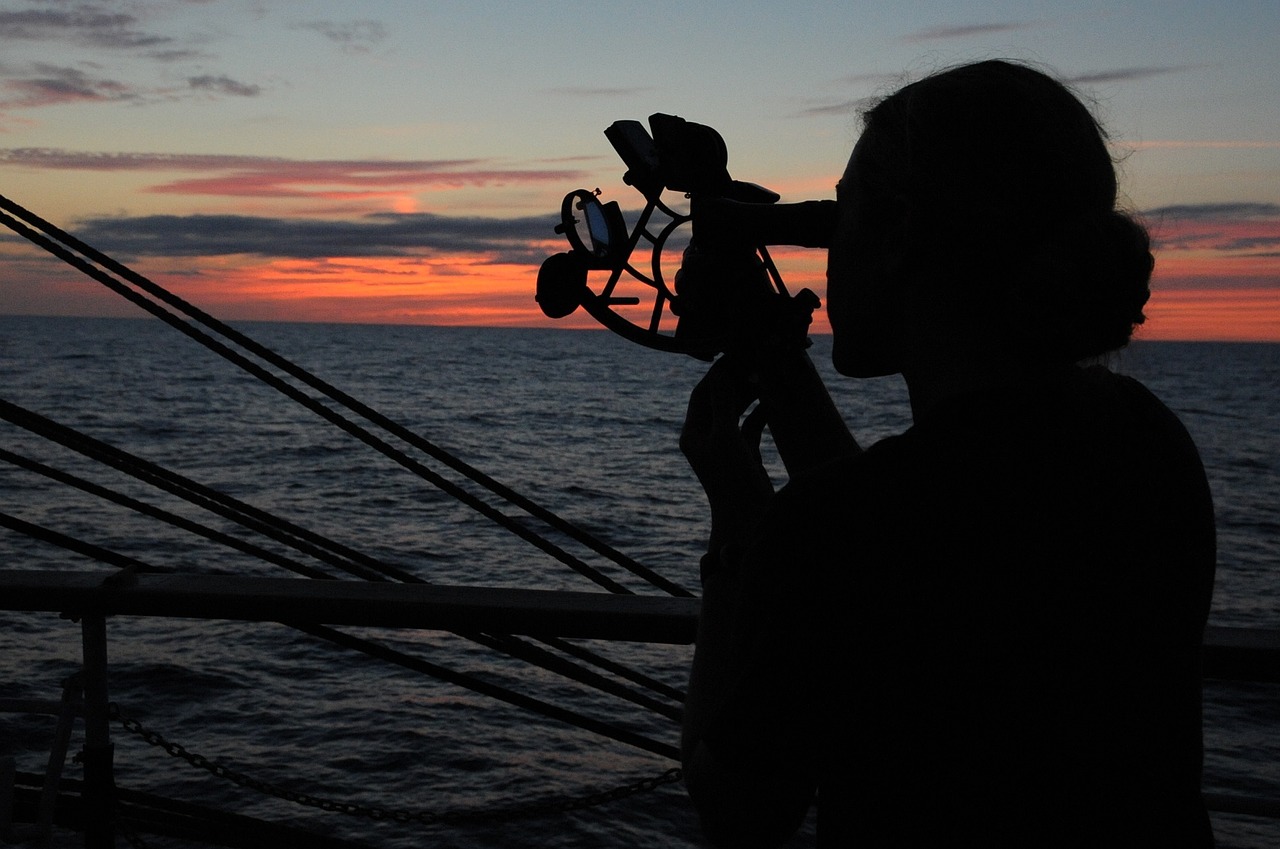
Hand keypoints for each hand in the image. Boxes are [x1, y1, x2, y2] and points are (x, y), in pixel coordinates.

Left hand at [681, 356, 774, 550]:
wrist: (749, 519)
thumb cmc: (732, 481)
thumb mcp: (726, 437)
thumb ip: (724, 403)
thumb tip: (721, 371)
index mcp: (692, 434)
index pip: (702, 393)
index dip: (718, 373)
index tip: (736, 354)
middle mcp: (706, 438)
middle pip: (720, 399)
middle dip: (737, 380)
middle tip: (756, 360)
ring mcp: (725, 447)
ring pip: (737, 411)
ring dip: (751, 393)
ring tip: (767, 374)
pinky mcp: (744, 455)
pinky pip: (752, 426)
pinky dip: (762, 412)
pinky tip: (774, 401)